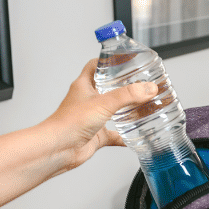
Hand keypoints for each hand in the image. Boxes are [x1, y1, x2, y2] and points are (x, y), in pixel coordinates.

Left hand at [41, 58, 158, 173]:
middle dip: (122, 86)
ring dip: (125, 109)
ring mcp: (92, 118)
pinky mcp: (97, 135)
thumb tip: (148, 88)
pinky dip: (125, 136)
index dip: (108, 61)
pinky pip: (115, 134)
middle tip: (139, 83)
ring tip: (141, 106)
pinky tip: (135, 136)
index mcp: (84, 86)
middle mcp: (87, 100)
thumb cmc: (70, 122)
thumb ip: (127, 95)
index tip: (123, 60)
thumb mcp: (103, 103)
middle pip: (107, 88)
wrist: (59, 148)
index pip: (95, 66)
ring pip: (112, 111)